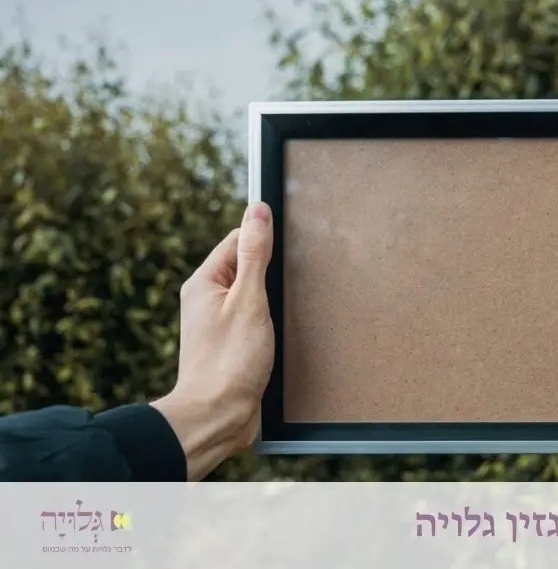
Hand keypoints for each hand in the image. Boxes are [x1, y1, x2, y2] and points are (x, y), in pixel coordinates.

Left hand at [152, 202, 274, 480]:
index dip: (262, 241)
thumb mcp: (249, 299)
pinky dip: (269, 322)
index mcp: (203, 282)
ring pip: (253, 296)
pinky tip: (278, 335)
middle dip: (270, 273)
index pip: (236, 240)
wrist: (218, 416)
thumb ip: (255, 253)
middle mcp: (206, 300)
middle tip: (282, 291)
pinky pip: (254, 320)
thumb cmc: (230, 361)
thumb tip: (258, 211)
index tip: (284, 252)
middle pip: (246, 267)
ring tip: (278, 317)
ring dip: (271, 301)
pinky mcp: (231, 345)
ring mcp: (218, 324)